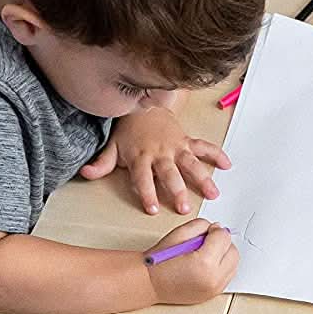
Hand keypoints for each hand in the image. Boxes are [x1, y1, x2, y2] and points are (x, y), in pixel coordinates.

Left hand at [79, 106, 230, 215]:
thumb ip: (102, 164)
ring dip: (202, 178)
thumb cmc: (129, 131)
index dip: (147, 193)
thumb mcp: (112, 147)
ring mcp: (176, 146)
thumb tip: (85, 173)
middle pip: (169, 174)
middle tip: (183, 208)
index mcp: (141, 157)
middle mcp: (160, 153)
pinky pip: (204, 147)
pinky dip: (216, 154)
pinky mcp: (187, 140)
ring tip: (212, 192)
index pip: (143, 179)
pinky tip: (227, 164)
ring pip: (191, 163)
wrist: (143, 104)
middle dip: (177, 191)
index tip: (151, 209)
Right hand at [145, 219, 237, 303]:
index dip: (216, 230)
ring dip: (224, 256)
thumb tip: (216, 229)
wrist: (149, 283)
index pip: (224, 238)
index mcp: (205, 262)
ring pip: (233, 266)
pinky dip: (221, 268)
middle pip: (233, 253)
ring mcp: (213, 289)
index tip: (209, 230)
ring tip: (207, 253)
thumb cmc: (159, 261)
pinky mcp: (212, 295)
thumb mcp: (179, 233)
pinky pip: (227, 276)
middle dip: (223, 243)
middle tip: (208, 241)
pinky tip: (206, 264)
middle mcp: (212, 278)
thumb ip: (201, 226)